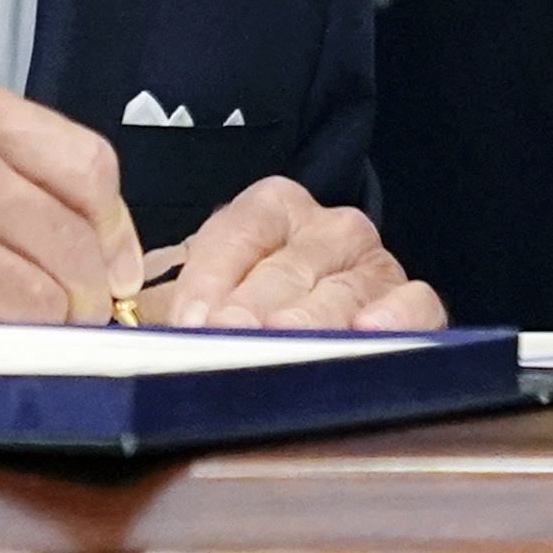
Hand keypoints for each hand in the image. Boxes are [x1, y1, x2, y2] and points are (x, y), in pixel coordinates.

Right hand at [0, 81, 142, 319]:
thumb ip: (25, 170)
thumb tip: (112, 243)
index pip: (89, 167)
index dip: (115, 229)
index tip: (114, 261)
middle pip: (75, 240)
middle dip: (88, 290)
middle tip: (74, 305)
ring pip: (46, 296)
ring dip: (46, 323)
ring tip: (16, 315)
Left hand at [151, 178, 443, 328]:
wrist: (317, 315)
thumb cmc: (252, 307)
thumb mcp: (210, 294)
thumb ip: (179, 305)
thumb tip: (139, 336)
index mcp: (272, 208)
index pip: (238, 232)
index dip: (210, 280)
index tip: (191, 322)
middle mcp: (327, 228)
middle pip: (286, 268)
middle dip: (253, 310)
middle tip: (230, 338)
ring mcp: (374, 263)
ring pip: (340, 292)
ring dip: (309, 323)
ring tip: (284, 345)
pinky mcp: (414, 300)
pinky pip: (413, 302)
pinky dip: (393, 318)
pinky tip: (366, 333)